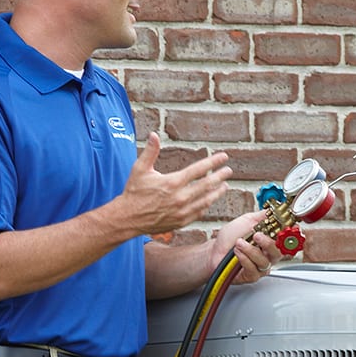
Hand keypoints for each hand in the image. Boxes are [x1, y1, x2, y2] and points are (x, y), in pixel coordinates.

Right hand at [116, 132, 232, 234]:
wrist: (127, 218)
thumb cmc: (133, 192)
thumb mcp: (140, 169)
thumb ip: (150, 152)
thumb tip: (154, 134)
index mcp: (172, 182)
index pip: (199, 170)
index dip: (213, 162)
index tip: (223, 157)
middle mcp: (180, 197)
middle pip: (207, 185)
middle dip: (220, 176)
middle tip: (228, 170)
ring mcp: (182, 211)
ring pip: (206, 200)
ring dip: (217, 192)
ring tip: (225, 186)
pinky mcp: (181, 222)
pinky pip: (199, 212)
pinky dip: (207, 205)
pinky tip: (210, 200)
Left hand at [211, 210, 282, 283]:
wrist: (215, 250)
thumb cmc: (230, 238)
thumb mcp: (247, 220)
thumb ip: (262, 216)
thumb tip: (274, 211)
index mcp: (270, 240)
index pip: (285, 239)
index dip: (286, 235)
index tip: (281, 229)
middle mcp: (268, 254)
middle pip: (278, 252)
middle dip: (268, 243)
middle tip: (257, 235)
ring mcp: (261, 266)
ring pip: (265, 261)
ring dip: (250, 250)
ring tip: (239, 243)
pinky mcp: (252, 276)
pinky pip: (254, 270)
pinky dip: (244, 259)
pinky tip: (237, 253)